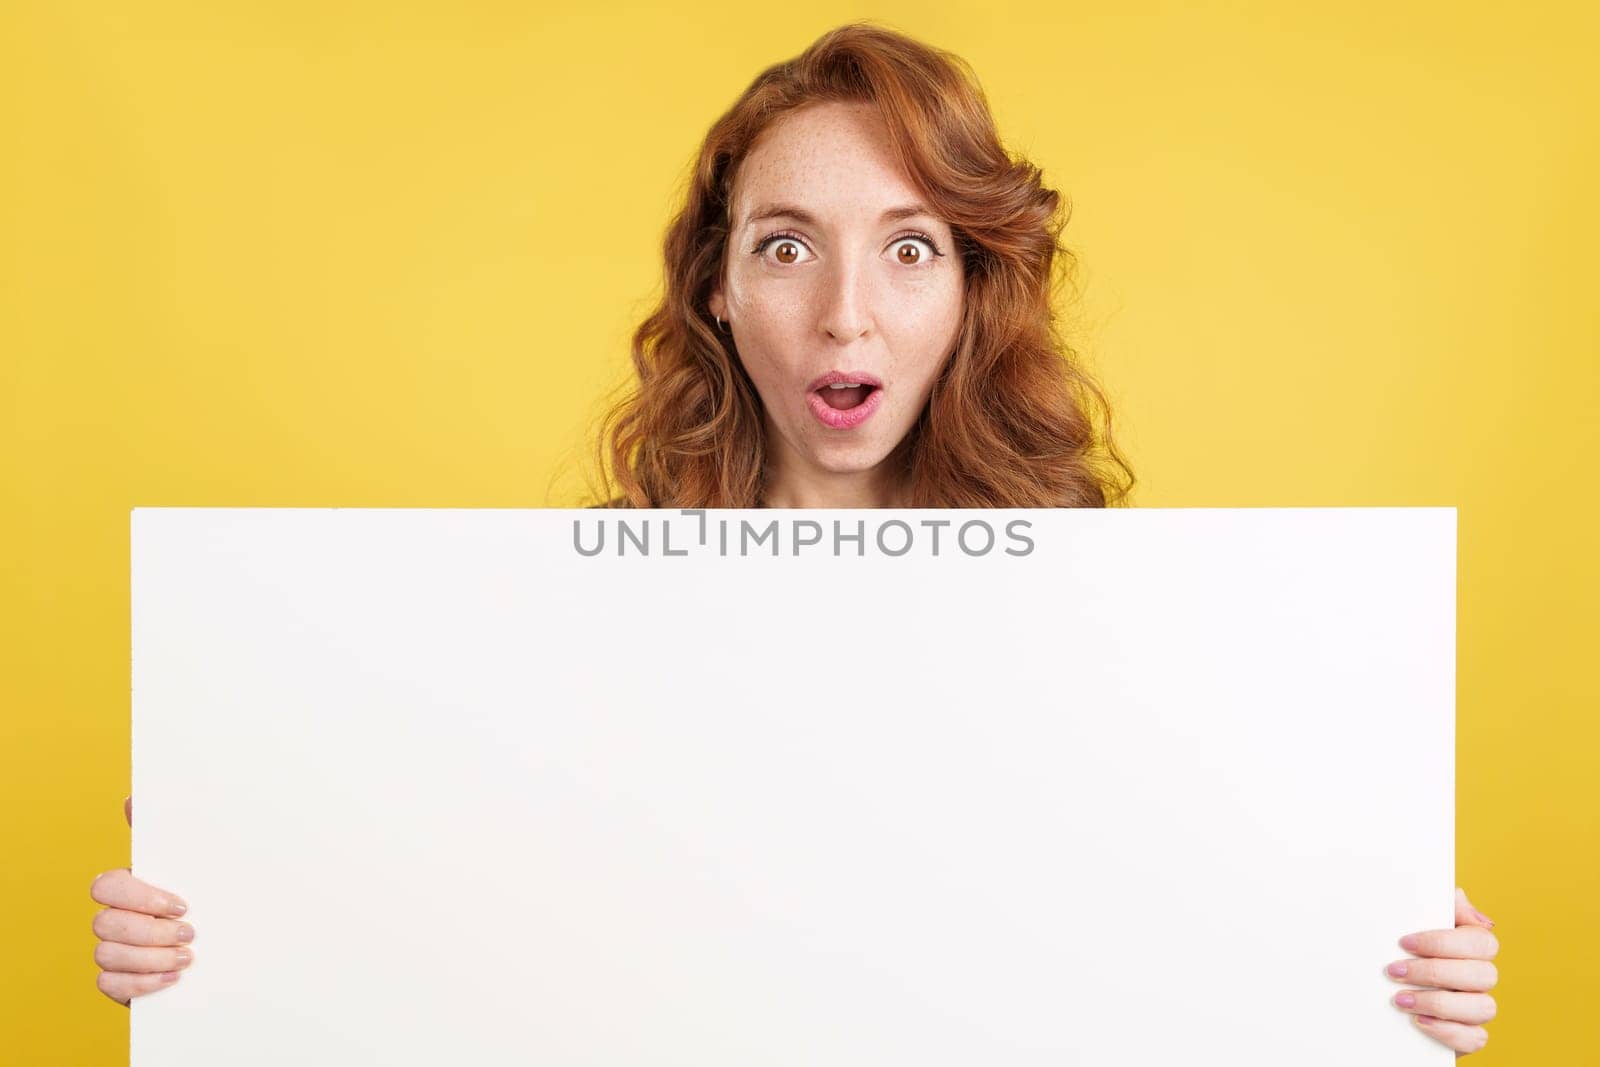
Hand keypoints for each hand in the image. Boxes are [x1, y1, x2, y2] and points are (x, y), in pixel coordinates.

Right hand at [89, 795, 195, 1004]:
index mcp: (128, 887)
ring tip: (187, 958)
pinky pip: (108, 984)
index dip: (140, 897)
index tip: (182, 905)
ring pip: (106, 953)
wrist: (224, 950)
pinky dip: (141, 983)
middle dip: (150, 931)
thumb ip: (169, 837)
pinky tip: (173, 979)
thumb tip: (133, 797)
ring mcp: (111, 949)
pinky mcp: (115, 981)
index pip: (107, 885)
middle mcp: (113, 916)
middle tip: (191, 933)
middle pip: (105, 922)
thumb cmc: (206, 901)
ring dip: (150, 958)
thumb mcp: (195, 868)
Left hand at [1385, 886, 1498, 1054]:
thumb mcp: (1415, 921)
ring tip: (1400, 1000)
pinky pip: (1476, 1038)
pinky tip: (1419, 1022)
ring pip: (1484, 1007)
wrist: (1389, 989)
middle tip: (1395, 971)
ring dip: (1438, 1004)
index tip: (1404, 942)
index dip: (1443, 942)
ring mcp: (1478, 1005)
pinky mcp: (1470, 1033)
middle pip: (1483, 974)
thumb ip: (1437, 904)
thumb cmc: (1408, 948)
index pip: (1481, 941)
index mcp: (1474, 946)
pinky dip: (1448, 1032)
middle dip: (1434, 973)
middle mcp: (1482, 976)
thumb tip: (1457, 896)